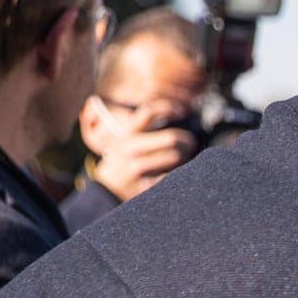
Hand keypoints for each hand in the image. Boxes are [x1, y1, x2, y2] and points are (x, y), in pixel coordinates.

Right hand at [82, 96, 197, 201]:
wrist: (107, 189)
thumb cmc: (123, 159)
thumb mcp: (124, 139)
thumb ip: (143, 127)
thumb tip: (177, 113)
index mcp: (126, 132)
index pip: (149, 111)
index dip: (169, 108)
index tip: (182, 110)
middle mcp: (130, 148)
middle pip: (171, 138)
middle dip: (187, 140)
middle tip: (190, 143)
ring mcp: (136, 168)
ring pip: (175, 156)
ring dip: (185, 157)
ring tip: (183, 158)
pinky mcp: (145, 186)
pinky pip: (172, 176)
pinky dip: (180, 173)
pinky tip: (178, 172)